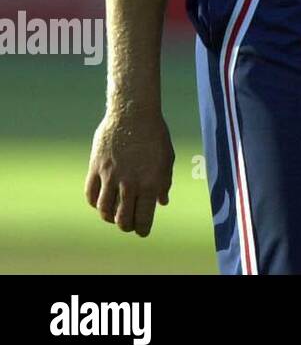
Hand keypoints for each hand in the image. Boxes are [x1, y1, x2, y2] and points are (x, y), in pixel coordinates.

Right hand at [85, 106, 173, 235]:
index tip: (142, 232)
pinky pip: (91, 195)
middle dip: (126, 226)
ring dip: (109, 218)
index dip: (143, 228)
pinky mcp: (96, 169)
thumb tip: (162, 202)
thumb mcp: (166, 158)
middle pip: (123, 219)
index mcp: (151, 182)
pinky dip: (95, 203)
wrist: (133, 112)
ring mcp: (111, 176)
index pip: (144, 217)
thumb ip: (164, 182)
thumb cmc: (155, 134)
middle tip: (129, 224)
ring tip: (114, 216)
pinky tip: (101, 202)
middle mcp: (130, 183)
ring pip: (104, 210)